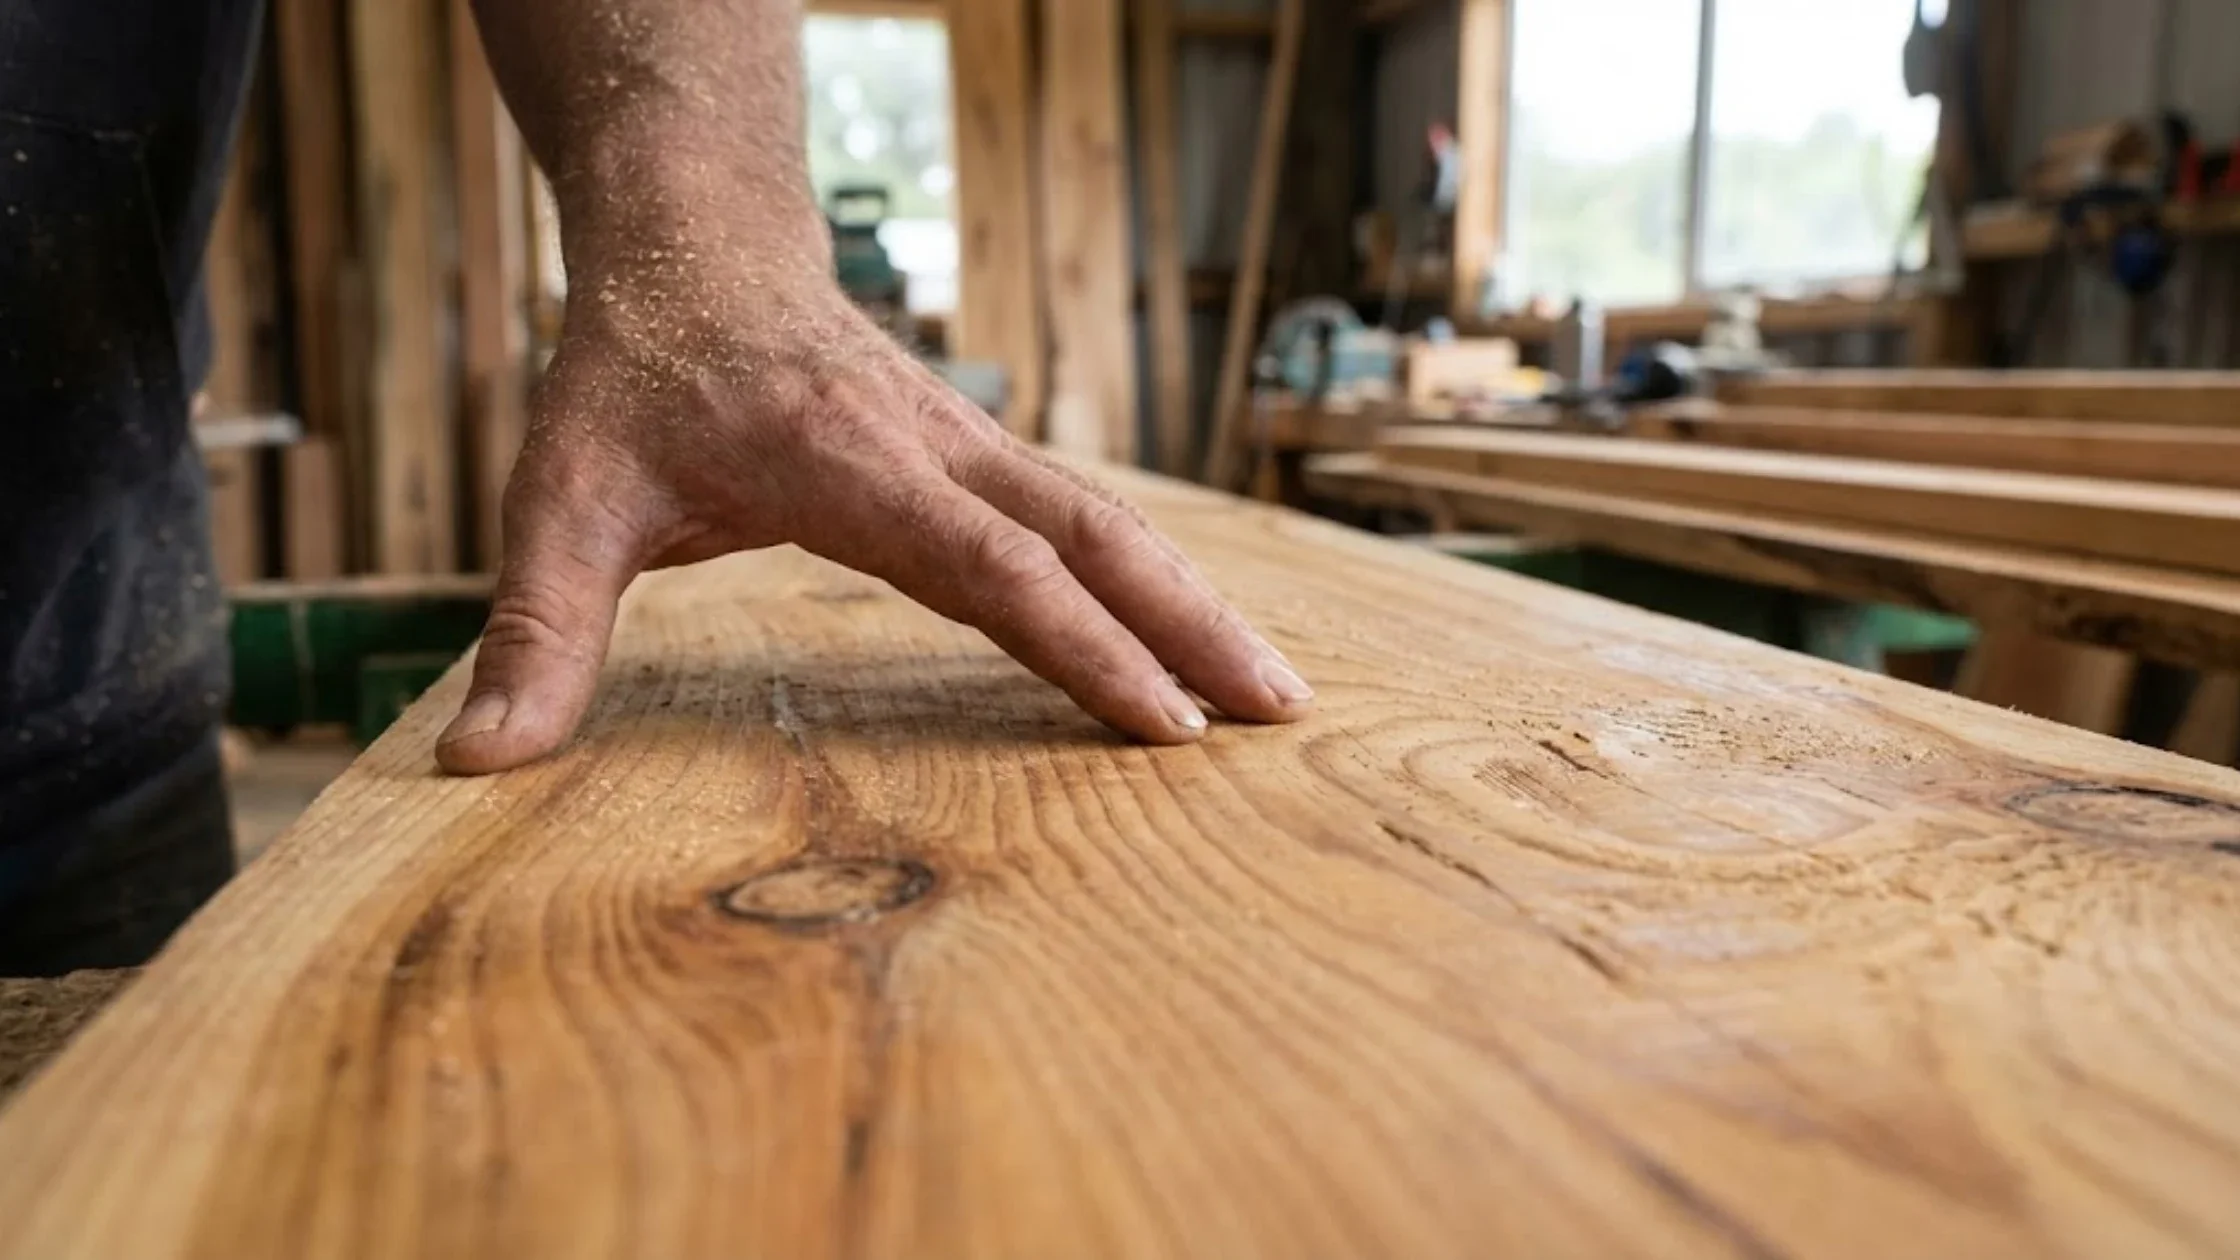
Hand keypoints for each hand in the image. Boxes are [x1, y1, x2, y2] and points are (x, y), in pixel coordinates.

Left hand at [433, 245, 1313, 773]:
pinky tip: (1191, 629)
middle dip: (1189, 626)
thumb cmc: (633, 369)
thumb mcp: (561, 495)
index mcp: (848, 462)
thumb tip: (476, 763)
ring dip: (1193, 600)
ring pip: (1110, 518)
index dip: (1078, 644)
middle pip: (1094, 535)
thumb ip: (531, 629)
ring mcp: (968, 442)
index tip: (1161, 722)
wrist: (694, 237)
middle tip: (1277, 714)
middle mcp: (933, 446)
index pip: (989, 564)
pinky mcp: (976, 450)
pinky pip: (1084, 514)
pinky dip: (1151, 575)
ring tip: (1274, 688)